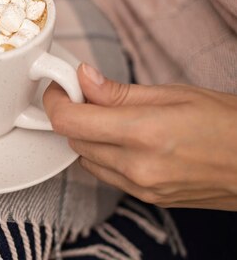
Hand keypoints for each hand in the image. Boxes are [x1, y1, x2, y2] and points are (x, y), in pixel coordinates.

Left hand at [43, 63, 236, 210]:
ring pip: (86, 158)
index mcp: (145, 133)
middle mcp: (138, 166)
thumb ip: (119, 91)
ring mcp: (141, 187)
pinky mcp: (146, 199)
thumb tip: (83, 78)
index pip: (71, 121)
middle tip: (88, 95)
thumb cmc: (229, 124)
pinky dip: (104, 155)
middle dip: (74, 114)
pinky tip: (125, 140)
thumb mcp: (175, 94)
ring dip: (88, 136)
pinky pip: (106, 174)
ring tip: (113, 118)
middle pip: (74, 138)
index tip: (60, 88)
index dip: (57, 100)